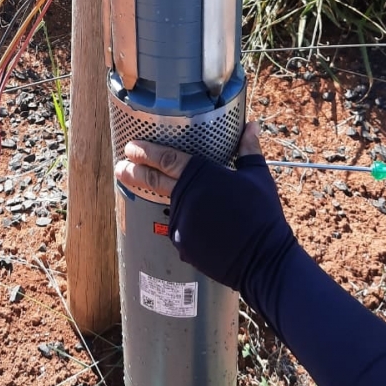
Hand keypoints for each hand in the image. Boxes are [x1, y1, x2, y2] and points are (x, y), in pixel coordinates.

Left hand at [116, 122, 296, 298]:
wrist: (264, 260)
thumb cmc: (263, 215)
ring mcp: (181, 223)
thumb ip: (248, 149)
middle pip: (152, 180)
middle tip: (121, 166)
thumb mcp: (258, 177)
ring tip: (176, 200)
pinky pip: (180, 230)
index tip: (131, 147)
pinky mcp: (183, 245)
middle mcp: (186, 197)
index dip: (146, 151)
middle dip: (134, 171)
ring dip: (168, 202)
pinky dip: (187, 225)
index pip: (166, 158)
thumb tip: (251, 125)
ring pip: (171, 208)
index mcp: (201, 175)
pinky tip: (203, 228)